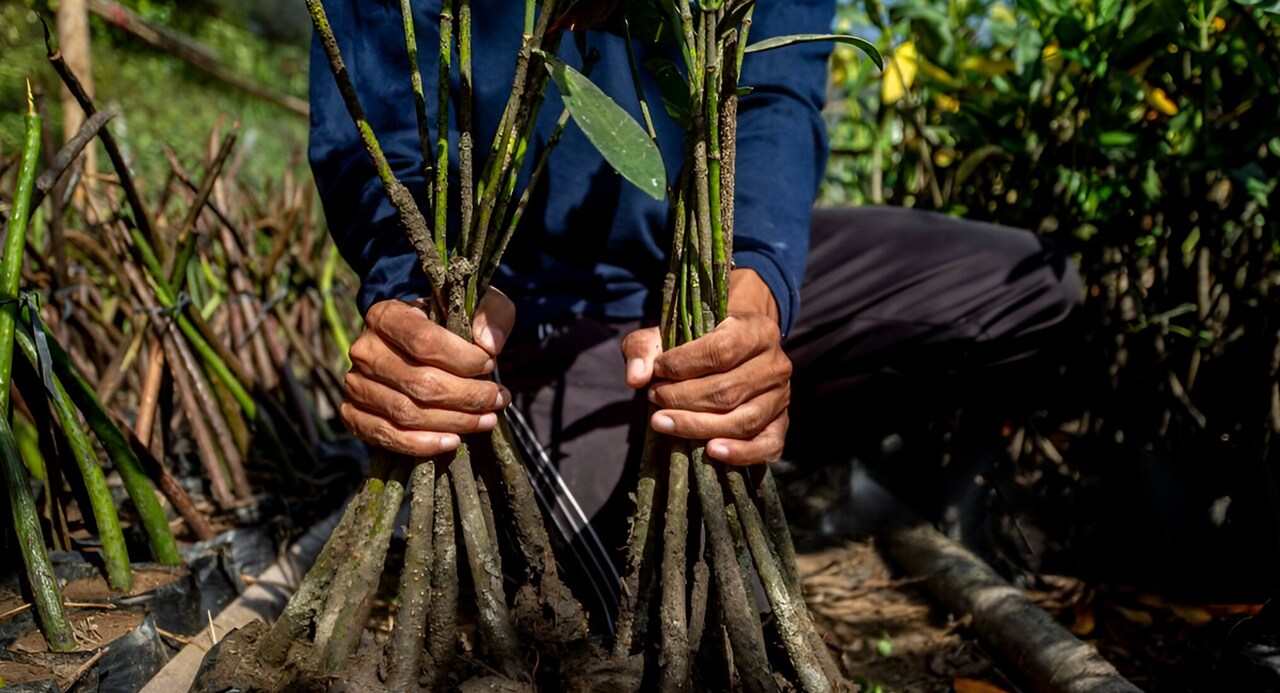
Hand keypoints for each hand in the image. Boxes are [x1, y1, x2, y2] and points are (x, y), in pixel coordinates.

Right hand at [340, 291, 515, 457]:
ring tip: (486, 420)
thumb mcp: (477, 304)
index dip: (463, 359)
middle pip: (419, 382)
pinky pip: (387, 436)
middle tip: (498, 400)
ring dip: (454, 422)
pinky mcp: (353, 415)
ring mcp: (355, 384)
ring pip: (407, 413)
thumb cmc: (449, 325)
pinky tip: (453, 441)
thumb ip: (491, 314)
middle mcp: (364, 349)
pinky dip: (422, 444)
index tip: (491, 364)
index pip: (425, 341)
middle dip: (468, 396)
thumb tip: (489, 345)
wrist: (416, 347)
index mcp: (386, 315)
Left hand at [621, 269, 791, 465]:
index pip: (722, 350)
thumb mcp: (668, 334)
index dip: (684, 365)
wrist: (735, 350)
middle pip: (728, 391)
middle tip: (653, 399)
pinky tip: (711, 451)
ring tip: (664, 423)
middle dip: (682, 399)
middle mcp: (776, 364)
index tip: (656, 372)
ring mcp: (781, 397)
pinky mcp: (780, 425)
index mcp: (757, 330)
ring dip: (698, 427)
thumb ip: (644, 347)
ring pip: (743, 420)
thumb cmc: (699, 342)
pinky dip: (741, 453)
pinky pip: (766, 445)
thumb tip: (636, 378)